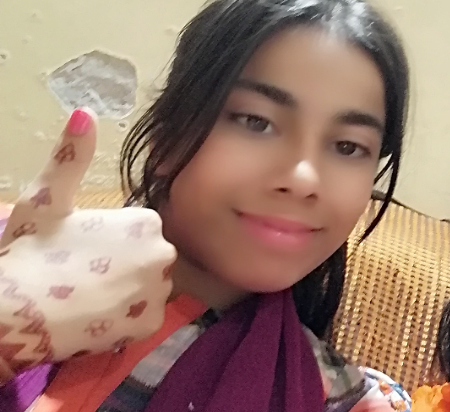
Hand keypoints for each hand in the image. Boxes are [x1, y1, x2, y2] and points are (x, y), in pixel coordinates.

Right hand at [0, 108, 174, 381]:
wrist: (14, 314)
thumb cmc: (32, 252)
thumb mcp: (47, 198)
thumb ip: (71, 157)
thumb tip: (85, 112)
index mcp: (145, 222)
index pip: (139, 230)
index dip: (111, 239)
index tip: (84, 249)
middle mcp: (164, 254)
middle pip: (148, 257)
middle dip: (124, 264)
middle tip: (83, 273)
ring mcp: (159, 293)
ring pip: (148, 287)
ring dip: (127, 290)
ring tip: (88, 294)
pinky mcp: (150, 326)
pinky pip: (143, 316)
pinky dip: (126, 317)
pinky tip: (96, 313)